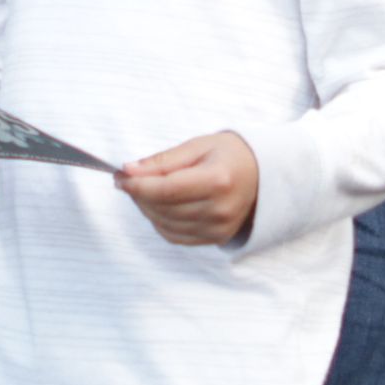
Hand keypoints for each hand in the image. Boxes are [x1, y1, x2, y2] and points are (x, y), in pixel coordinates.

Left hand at [119, 131, 259, 246]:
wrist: (264, 175)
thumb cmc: (230, 155)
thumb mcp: (198, 146)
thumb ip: (162, 161)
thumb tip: (128, 171)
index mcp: (217, 180)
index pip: (166, 189)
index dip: (137, 185)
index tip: (120, 177)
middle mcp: (219, 209)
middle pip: (163, 208)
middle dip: (138, 194)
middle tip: (128, 179)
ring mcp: (218, 228)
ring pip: (164, 224)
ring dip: (146, 208)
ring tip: (145, 190)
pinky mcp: (215, 238)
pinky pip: (174, 236)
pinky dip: (160, 222)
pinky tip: (160, 206)